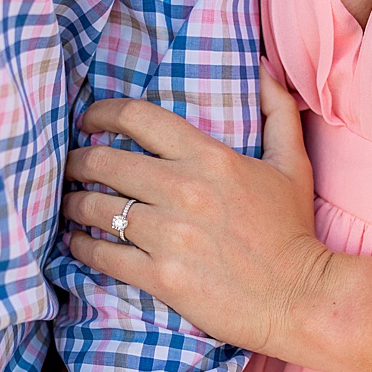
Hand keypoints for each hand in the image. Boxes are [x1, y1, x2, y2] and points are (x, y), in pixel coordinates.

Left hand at [61, 68, 329, 356]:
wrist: (301, 299)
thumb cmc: (294, 232)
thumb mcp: (294, 165)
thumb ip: (278, 113)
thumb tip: (265, 72)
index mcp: (210, 159)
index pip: (137, 118)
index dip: (102, 113)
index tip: (90, 121)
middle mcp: (184, 191)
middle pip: (103, 162)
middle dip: (77, 162)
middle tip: (71, 167)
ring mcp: (169, 236)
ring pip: (94, 208)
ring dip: (74, 204)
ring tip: (70, 205)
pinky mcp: (161, 277)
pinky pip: (102, 255)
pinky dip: (82, 247)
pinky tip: (79, 242)